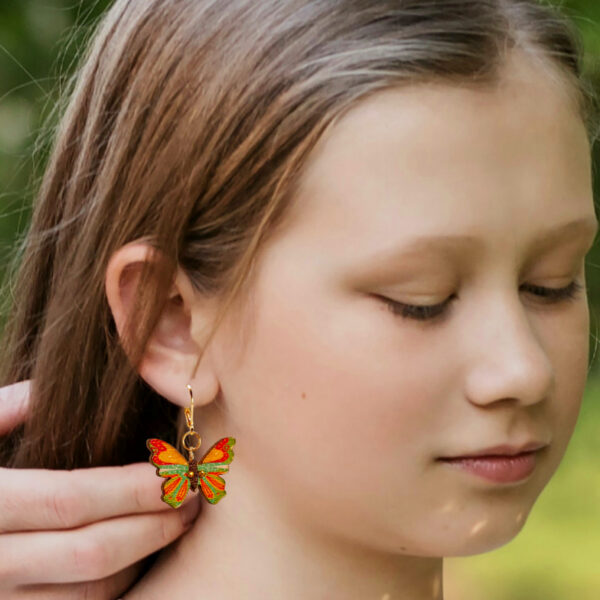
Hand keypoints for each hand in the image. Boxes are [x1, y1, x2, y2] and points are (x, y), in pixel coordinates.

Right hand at [0, 379, 200, 598]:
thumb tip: (46, 392)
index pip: (72, 500)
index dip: (132, 489)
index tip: (176, 471)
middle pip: (89, 554)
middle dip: (154, 527)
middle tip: (195, 499)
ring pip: (86, 596)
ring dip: (142, 563)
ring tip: (177, 525)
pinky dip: (112, 592)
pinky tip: (137, 560)